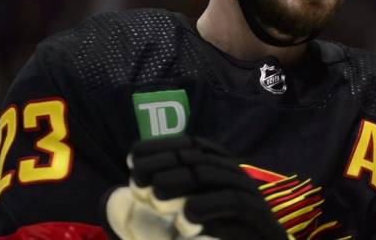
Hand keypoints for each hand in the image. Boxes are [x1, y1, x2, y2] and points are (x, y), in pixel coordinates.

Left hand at [103, 136, 288, 239]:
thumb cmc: (208, 239)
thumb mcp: (174, 223)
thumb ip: (149, 211)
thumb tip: (115, 196)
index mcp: (219, 168)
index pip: (191, 145)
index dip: (162, 146)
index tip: (132, 155)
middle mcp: (236, 176)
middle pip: (201, 159)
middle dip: (166, 164)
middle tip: (137, 178)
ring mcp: (250, 195)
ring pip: (216, 178)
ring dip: (184, 183)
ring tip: (155, 194)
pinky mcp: (260, 219)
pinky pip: (235, 204)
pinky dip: (210, 206)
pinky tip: (186, 217)